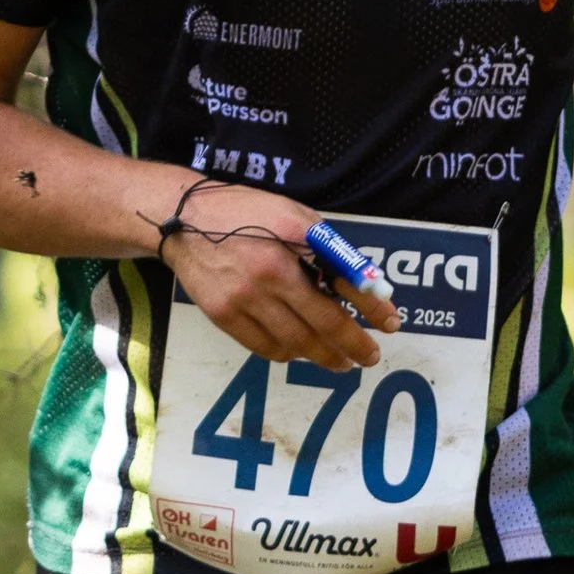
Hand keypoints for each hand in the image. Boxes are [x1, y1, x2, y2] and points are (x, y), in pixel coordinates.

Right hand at [142, 177, 399, 366]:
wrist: (182, 220)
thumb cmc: (245, 212)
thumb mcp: (293, 215)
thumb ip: (327, 245)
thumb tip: (364, 280)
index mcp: (290, 245)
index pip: (344, 283)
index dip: (372, 307)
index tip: (392, 323)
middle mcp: (268, 276)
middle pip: (321, 325)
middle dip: (353, 345)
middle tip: (369, 357)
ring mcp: (242, 300)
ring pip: (294, 343)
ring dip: (323, 357)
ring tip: (340, 362)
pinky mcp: (223, 316)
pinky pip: (264, 348)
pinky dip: (288, 354)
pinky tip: (299, 352)